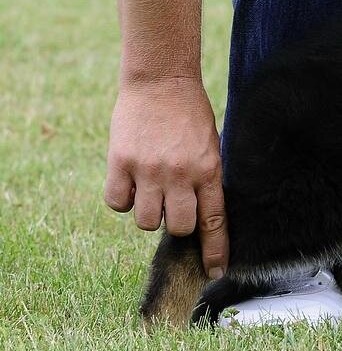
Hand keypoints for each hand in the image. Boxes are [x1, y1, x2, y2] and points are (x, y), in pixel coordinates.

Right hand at [105, 76, 227, 278]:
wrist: (161, 80)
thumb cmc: (190, 113)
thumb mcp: (211, 145)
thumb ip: (206, 178)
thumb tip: (202, 217)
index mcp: (208, 169)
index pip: (214, 220)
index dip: (215, 250)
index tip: (216, 271)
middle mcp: (180, 174)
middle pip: (177, 227)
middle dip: (175, 223)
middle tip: (172, 203)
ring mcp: (149, 169)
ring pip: (144, 221)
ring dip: (148, 212)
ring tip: (151, 188)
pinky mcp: (121, 162)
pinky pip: (116, 203)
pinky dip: (122, 199)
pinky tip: (130, 181)